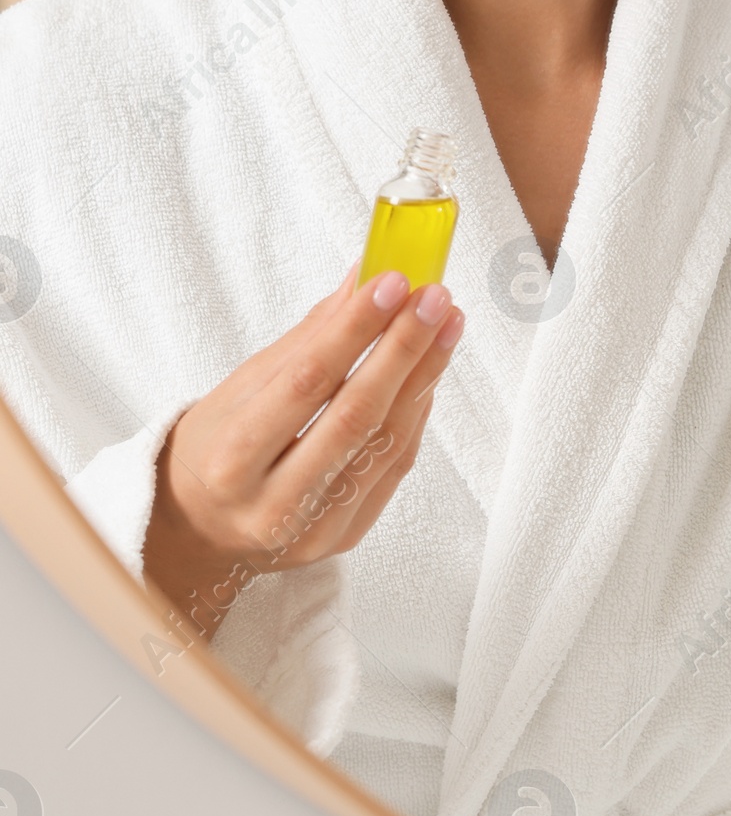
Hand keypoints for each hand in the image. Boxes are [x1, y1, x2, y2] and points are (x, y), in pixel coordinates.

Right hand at [144, 266, 463, 640]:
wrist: (199, 530)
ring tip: (445, 324)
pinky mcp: (347, 537)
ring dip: (424, 376)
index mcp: (232, 459)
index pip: (307, 382)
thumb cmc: (215, 448)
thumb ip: (307, 338)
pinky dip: (415, 413)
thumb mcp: (239, 389)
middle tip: (434, 298)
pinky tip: (428, 371)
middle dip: (404, 349)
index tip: (393, 281)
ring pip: (385, 444)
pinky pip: (394, 466)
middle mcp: (273, 502)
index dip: (355, 329)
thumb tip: (362, 278)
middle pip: (355, 417)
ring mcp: (315, 530)